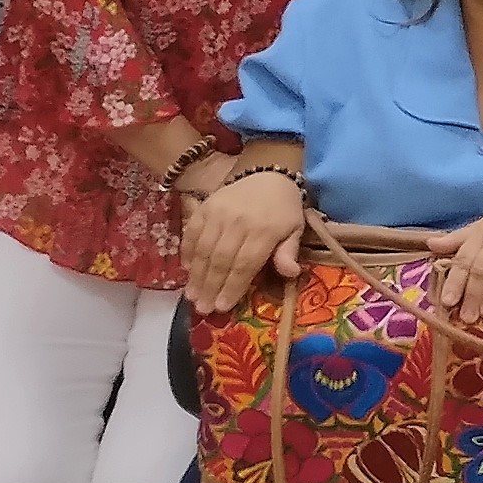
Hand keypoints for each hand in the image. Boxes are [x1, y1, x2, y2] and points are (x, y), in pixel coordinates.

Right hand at [174, 162, 305, 313]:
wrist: (268, 174)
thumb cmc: (283, 208)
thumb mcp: (295, 228)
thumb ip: (289, 251)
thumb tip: (291, 273)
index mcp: (265, 229)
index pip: (245, 264)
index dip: (232, 287)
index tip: (222, 307)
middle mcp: (239, 221)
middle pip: (221, 260)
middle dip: (211, 287)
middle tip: (202, 308)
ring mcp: (218, 212)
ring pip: (204, 249)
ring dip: (196, 275)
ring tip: (192, 296)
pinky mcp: (204, 206)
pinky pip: (191, 233)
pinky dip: (187, 252)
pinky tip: (186, 271)